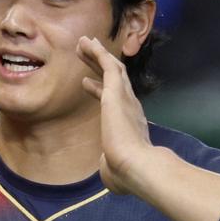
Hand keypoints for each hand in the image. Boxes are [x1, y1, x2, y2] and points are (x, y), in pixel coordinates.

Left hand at [76, 35, 154, 193]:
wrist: (135, 166)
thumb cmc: (125, 174)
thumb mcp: (114, 170)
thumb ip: (111, 168)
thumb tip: (109, 178)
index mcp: (129, 124)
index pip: (112, 101)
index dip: (98, 90)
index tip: (86, 82)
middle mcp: (130, 106)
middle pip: (113, 79)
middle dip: (98, 65)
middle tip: (85, 53)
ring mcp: (125, 96)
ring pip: (111, 67)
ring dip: (97, 54)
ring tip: (84, 42)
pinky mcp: (118, 90)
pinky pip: (108, 64)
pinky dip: (98, 52)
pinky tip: (87, 42)